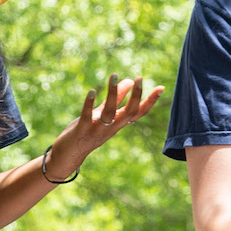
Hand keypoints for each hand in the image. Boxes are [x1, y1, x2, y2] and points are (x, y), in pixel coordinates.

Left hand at [47, 74, 162, 179]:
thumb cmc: (87, 131)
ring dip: (113, 94)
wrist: (69, 154)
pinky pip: (87, 116)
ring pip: (109, 112)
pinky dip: (90, 104)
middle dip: (136, 96)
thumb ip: (116, 99)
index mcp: (118, 123)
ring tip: (114, 75)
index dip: (150, 101)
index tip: (162, 87)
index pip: (139, 112)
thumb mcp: (103, 114)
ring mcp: (97, 129)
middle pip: (129, 113)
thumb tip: (128, 80)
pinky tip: (92, 91)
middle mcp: (111, 127)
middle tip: (139, 78)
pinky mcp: (82, 129)